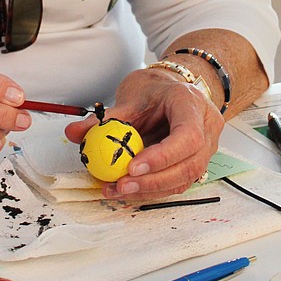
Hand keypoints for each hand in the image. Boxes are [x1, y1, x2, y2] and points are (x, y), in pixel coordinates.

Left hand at [65, 66, 222, 201]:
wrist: (169, 90)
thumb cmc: (153, 91)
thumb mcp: (129, 98)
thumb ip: (104, 118)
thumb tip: (73, 133)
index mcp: (191, 104)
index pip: (187, 136)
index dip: (162, 156)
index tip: (132, 167)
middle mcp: (206, 127)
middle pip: (190, 164)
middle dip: (154, 181)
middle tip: (122, 185)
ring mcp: (206, 147)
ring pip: (186, 178)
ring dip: (151, 190)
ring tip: (118, 190)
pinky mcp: (196, 162)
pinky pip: (178, 182)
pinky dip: (153, 190)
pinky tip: (128, 190)